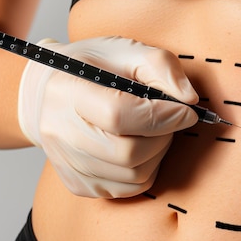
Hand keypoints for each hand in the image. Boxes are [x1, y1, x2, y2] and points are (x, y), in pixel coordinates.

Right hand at [18, 37, 198, 197]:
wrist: (51, 93)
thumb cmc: (94, 68)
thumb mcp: (127, 51)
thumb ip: (161, 66)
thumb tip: (189, 99)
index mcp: (67, 91)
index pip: (119, 115)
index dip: (162, 116)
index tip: (186, 111)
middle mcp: (59, 133)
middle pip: (128, 153)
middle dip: (163, 136)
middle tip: (171, 120)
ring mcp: (67, 164)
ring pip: (134, 175)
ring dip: (158, 153)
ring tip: (155, 131)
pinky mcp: (79, 184)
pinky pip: (130, 189)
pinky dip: (147, 169)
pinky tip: (141, 146)